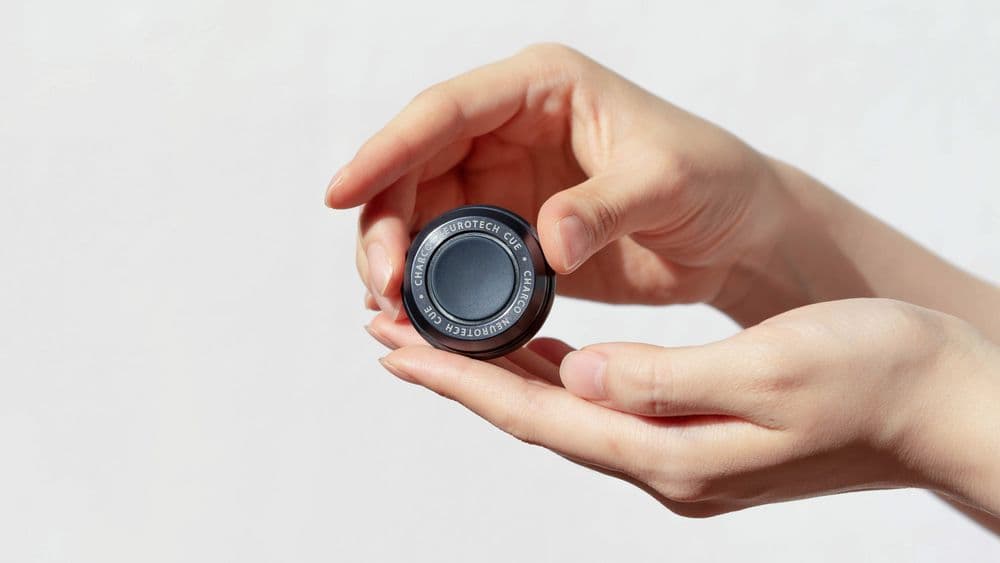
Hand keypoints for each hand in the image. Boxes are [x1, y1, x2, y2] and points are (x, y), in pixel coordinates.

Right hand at [327, 43, 790, 318]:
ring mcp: (506, 183)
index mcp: (540, 89)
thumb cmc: (715, 182)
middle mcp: (510, 130)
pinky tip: (418, 318)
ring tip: (393, 311)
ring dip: (398, 259)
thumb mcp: (668, 181)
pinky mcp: (511, 234)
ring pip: (421, 214)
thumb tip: (545, 242)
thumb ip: (606, 204)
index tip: (339, 195)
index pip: (443, 112)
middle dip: (385, 222)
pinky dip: (428, 285)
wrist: (737, 234)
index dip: (385, 151)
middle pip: (416, 167)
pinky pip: (451, 255)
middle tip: (383, 286)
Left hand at [368, 298, 999, 516]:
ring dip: (497, 376)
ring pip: (562, 412)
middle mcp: (665, 464)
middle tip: (393, 335)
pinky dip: (551, 377)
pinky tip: (532, 351)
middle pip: (536, 419)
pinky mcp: (696, 437)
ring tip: (440, 338)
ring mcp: (679, 455)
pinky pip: (601, 404)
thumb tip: (575, 376)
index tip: (398, 349)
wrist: (944, 403)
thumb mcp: (770, 371)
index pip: (539, 416)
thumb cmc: (874, 379)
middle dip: (460, 377)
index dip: (462, 382)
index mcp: (674, 453)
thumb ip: (665, 380)